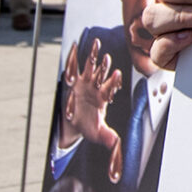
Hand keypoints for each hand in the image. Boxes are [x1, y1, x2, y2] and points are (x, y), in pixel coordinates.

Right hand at [60, 38, 124, 181]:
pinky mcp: (73, 81)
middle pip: (101, 74)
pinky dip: (73, 57)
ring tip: (97, 44)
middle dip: (104, 66)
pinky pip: (73, 67)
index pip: (109, 89)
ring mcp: (85, 83)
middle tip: (107, 57)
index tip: (117, 74)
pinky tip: (75, 45)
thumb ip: (108, 138)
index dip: (112, 82)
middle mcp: (96, 88)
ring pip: (90, 67)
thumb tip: (117, 148)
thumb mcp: (99, 134)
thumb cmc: (89, 127)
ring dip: (93, 57)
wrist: (75, 124)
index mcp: (103, 99)